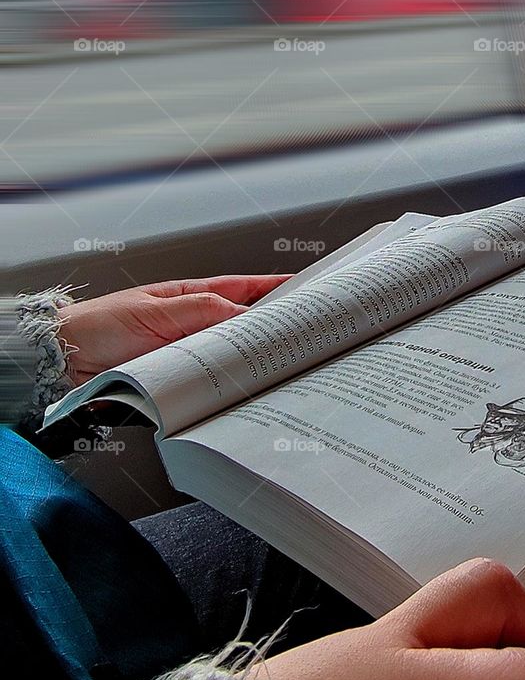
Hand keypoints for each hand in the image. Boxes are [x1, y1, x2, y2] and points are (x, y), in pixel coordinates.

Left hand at [60, 276, 291, 384]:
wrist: (62, 361)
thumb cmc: (99, 326)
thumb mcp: (155, 312)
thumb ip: (202, 312)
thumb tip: (246, 314)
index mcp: (191, 297)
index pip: (244, 288)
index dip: (276, 288)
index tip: (307, 289)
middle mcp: (194, 325)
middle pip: (245, 326)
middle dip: (274, 329)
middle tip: (306, 333)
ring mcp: (188, 354)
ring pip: (232, 358)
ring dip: (252, 363)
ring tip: (282, 365)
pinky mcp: (178, 382)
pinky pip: (212, 385)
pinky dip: (228, 388)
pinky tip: (243, 391)